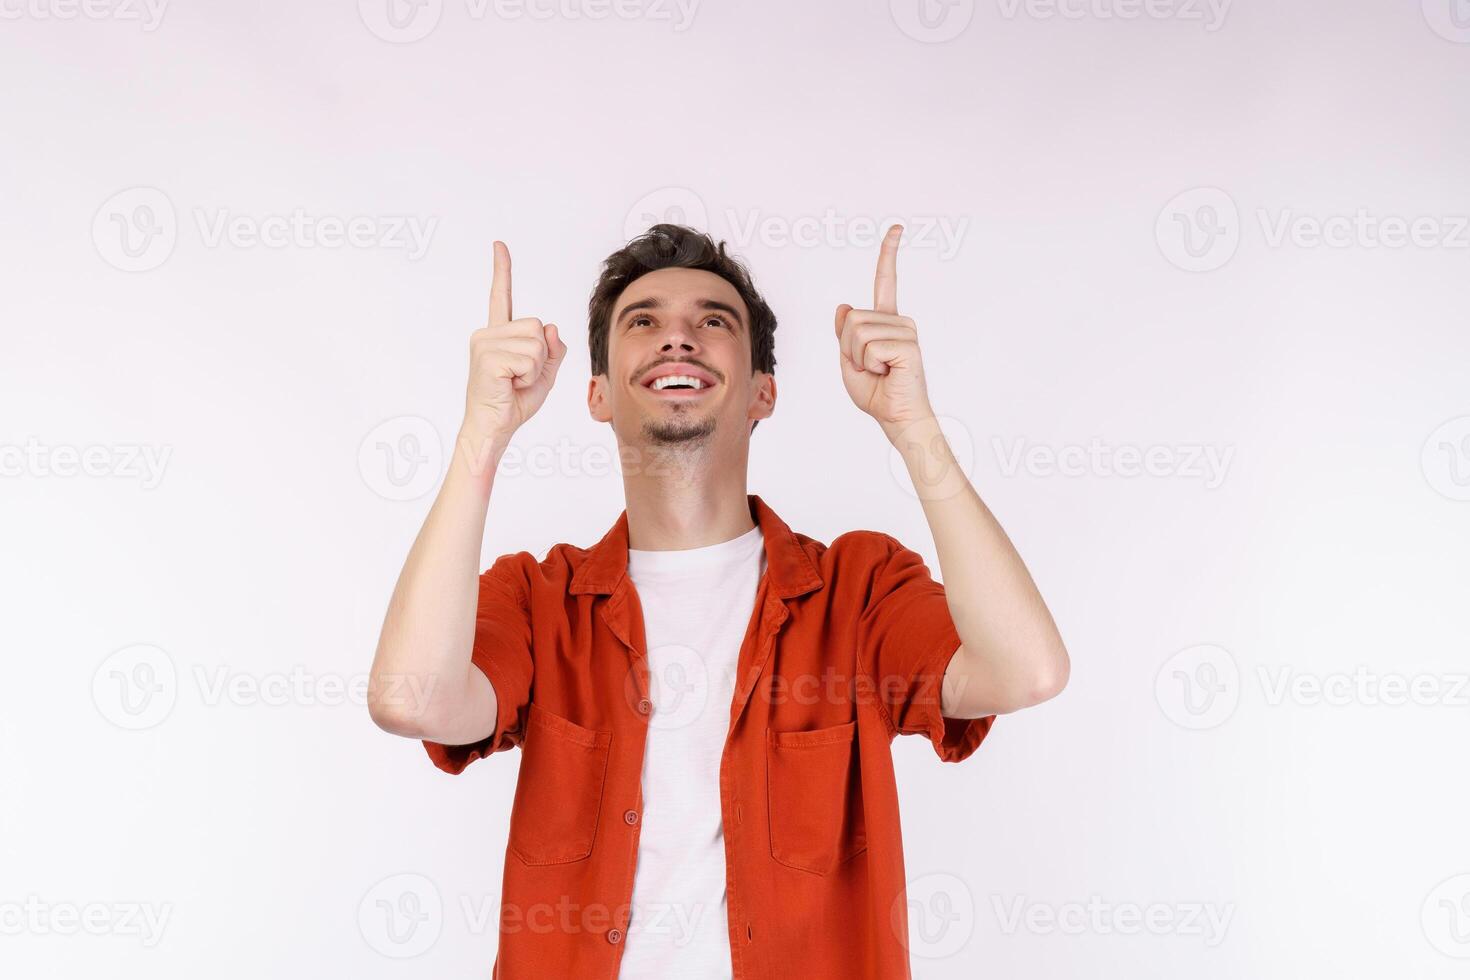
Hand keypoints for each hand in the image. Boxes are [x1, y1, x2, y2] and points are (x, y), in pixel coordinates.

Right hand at [464, 241, 566, 442]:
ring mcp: (485, 343)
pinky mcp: (488, 357)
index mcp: (498, 334)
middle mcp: (487, 333)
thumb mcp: (544, 374)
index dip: (502, 270)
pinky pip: (530, 359)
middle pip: (537, 326)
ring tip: (514, 382)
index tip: (499, 245)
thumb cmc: (513, 403)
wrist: (493, 429)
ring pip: (536, 343)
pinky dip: (528, 377)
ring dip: (535, 369)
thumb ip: (552, 350)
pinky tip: (510, 385)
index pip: (502, 296)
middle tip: (519, 377)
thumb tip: (551, 327)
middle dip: (540, 356)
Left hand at [833, 224, 934, 439]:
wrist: (896, 418)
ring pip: (857, 332)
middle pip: (851, 318)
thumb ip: (844, 334)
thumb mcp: (849, 361)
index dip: (889, 254)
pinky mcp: (908, 344)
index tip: (897, 228)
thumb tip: (845, 306)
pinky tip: (887, 373)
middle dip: (848, 348)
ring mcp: (906, 331)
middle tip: (869, 368)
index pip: (886, 281)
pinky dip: (869, 365)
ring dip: (858, 358)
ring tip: (879, 371)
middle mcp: (899, 321)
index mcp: (886, 322)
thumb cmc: (877, 393)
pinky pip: (869, 347)